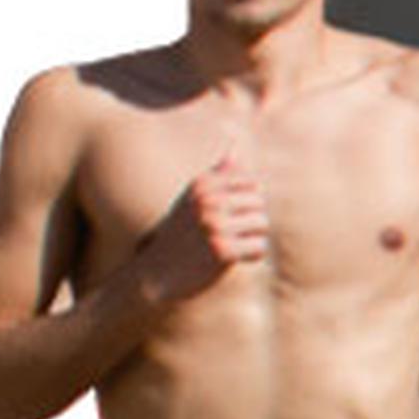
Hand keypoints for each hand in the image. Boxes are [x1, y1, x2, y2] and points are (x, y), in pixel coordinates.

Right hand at [137, 151, 265, 304]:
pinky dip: (251, 256)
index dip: (247, 201)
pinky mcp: (223, 250)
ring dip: (250, 238)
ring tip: (227, 244)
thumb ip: (219, 175)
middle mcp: (208, 201)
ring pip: (262, 225)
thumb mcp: (195, 198)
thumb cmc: (182, 232)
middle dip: (249, 220)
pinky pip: (259, 247)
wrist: (157, 271)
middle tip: (226, 233)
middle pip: (260, 204)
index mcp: (203, 184)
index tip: (228, 213)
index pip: (252, 183)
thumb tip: (236, 147)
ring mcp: (215, 225)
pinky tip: (231, 258)